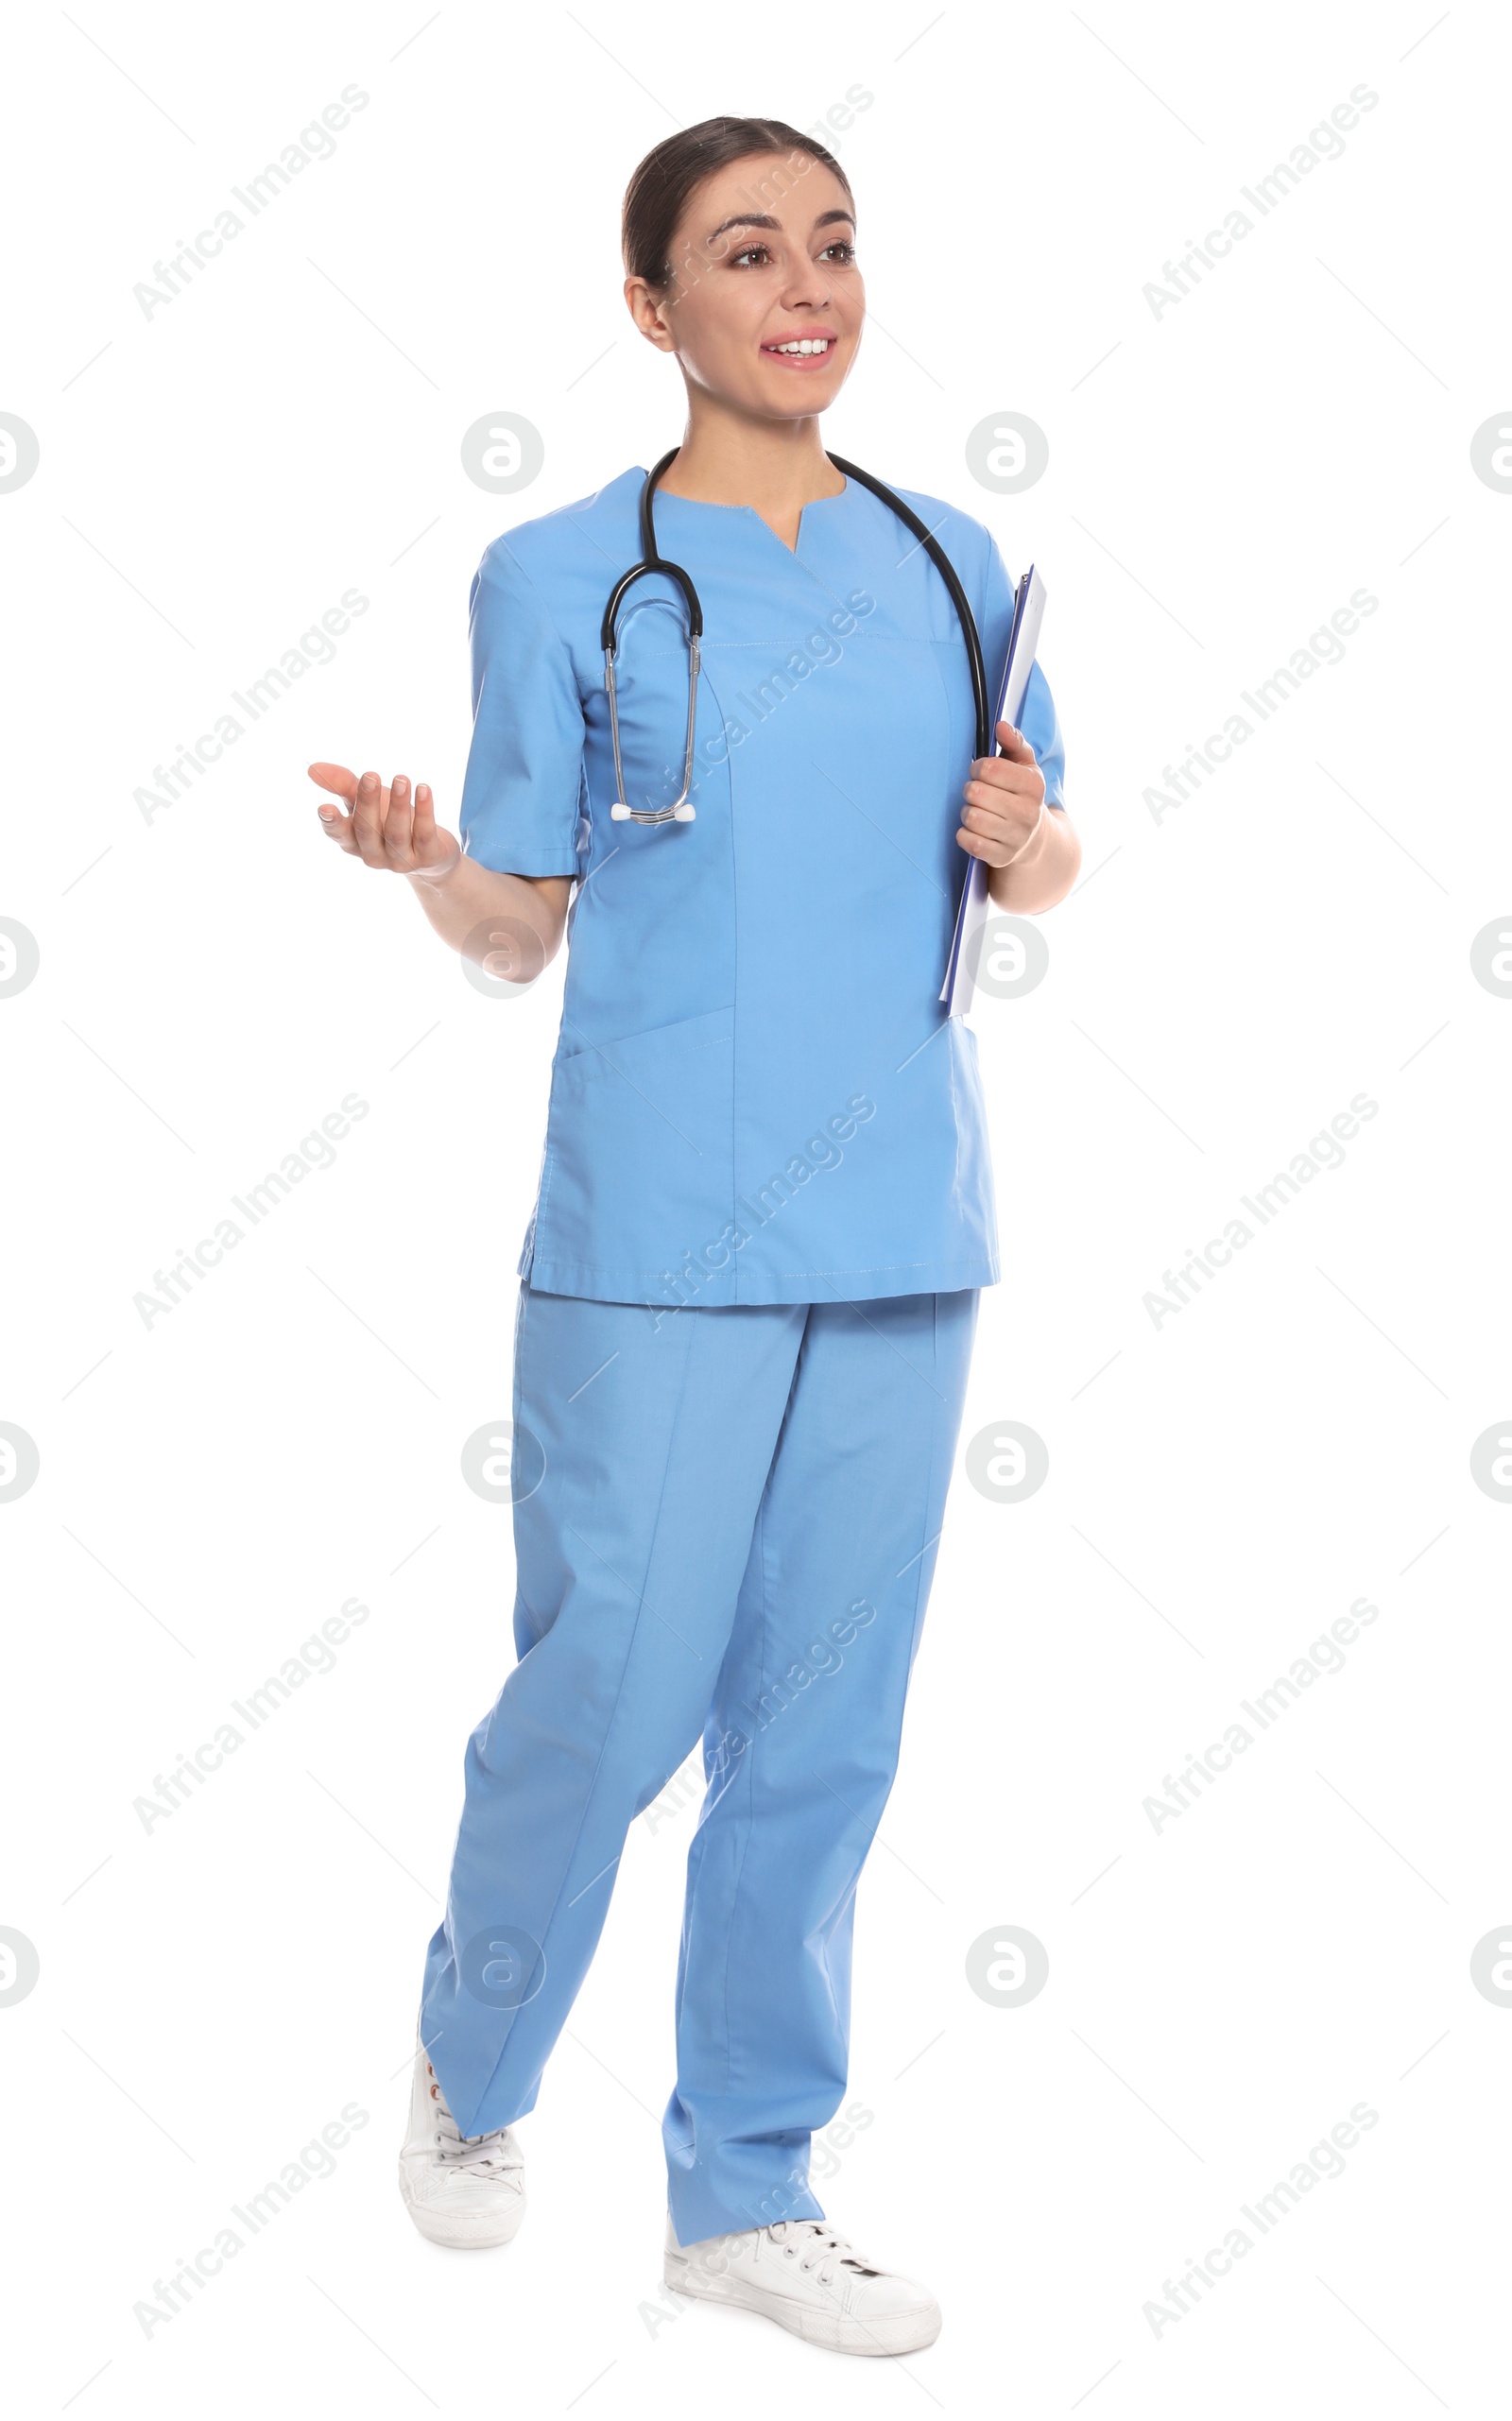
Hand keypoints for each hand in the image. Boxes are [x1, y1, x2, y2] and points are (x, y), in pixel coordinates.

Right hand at [308, 762, 461, 878]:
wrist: (432, 854)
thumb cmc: (390, 821)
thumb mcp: (365, 801)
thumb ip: (342, 784)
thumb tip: (312, 769)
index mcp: (354, 841)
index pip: (339, 834)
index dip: (332, 823)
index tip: (324, 807)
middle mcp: (373, 855)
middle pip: (367, 830)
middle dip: (368, 802)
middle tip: (371, 775)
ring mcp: (400, 861)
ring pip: (396, 833)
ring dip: (398, 804)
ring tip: (402, 778)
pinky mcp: (427, 858)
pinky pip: (424, 834)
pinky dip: (424, 811)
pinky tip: (423, 789)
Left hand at [956, 720, 1045, 867]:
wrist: (1034, 839)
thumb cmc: (1021, 794)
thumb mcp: (1024, 765)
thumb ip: (1013, 742)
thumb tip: (1001, 726)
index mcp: (1033, 785)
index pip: (989, 769)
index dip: (978, 768)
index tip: (983, 773)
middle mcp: (1028, 812)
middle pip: (975, 793)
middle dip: (971, 790)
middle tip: (978, 793)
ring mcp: (1016, 838)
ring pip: (971, 817)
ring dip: (968, 812)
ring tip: (979, 811)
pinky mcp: (1001, 857)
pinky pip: (969, 841)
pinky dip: (964, 834)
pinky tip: (975, 829)